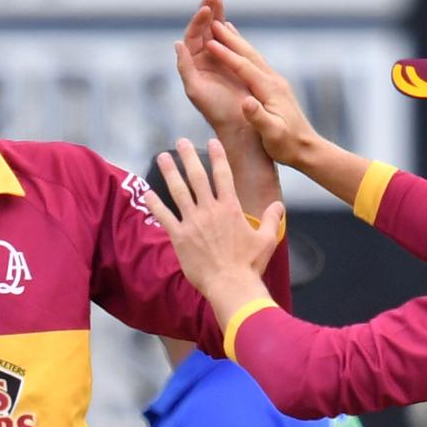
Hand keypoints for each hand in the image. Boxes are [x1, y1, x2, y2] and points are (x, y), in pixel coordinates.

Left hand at [144, 139, 279, 323]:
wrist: (231, 285)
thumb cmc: (250, 265)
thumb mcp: (267, 239)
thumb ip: (271, 218)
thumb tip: (279, 205)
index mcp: (231, 208)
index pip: (223, 175)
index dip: (217, 156)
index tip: (211, 141)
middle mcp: (210, 210)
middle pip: (197, 177)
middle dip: (188, 156)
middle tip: (180, 141)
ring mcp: (193, 222)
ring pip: (179, 191)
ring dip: (170, 172)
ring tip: (162, 157)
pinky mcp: (180, 237)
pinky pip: (164, 217)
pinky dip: (155, 204)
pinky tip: (147, 193)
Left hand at [175, 0, 253, 137]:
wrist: (238, 123)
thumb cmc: (215, 110)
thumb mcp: (195, 90)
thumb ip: (185, 67)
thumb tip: (177, 43)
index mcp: (192, 63)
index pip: (193, 36)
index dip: (198, 21)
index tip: (205, 9)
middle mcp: (203, 59)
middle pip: (203, 29)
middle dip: (208, 11)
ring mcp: (218, 59)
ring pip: (216, 32)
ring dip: (217, 15)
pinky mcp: (233, 62)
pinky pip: (229, 41)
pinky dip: (228, 28)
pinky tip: (229, 19)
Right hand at [204, 20, 324, 168]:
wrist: (308, 149)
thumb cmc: (288, 145)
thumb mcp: (272, 134)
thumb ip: (259, 118)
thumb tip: (246, 102)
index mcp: (270, 90)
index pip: (244, 66)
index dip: (225, 54)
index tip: (208, 42)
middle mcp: (274, 81)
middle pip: (248, 54)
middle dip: (229, 38)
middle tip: (211, 21)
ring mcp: (276, 83)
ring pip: (253, 56)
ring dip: (236, 40)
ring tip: (222, 26)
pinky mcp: (276, 88)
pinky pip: (256, 64)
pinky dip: (243, 53)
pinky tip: (239, 50)